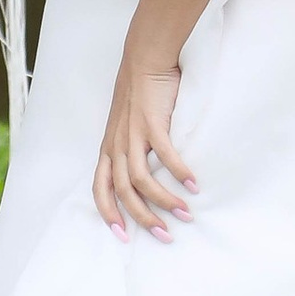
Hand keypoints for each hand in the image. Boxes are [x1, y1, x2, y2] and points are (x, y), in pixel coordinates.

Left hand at [94, 53, 195, 240]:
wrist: (145, 58)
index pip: (100, 189)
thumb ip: (133, 150)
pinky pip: (165, 155)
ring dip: (163, 200)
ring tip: (184, 214)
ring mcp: (132, 134)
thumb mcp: (127, 126)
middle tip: (165, 235)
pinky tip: (194, 185)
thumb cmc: (139, 94)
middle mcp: (116, 144)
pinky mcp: (151, 122)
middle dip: (143, 218)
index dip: (108, 214)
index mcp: (108, 148)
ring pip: (141, 179)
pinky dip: (179, 172)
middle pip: (123, 192)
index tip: (123, 237)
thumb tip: (149, 178)